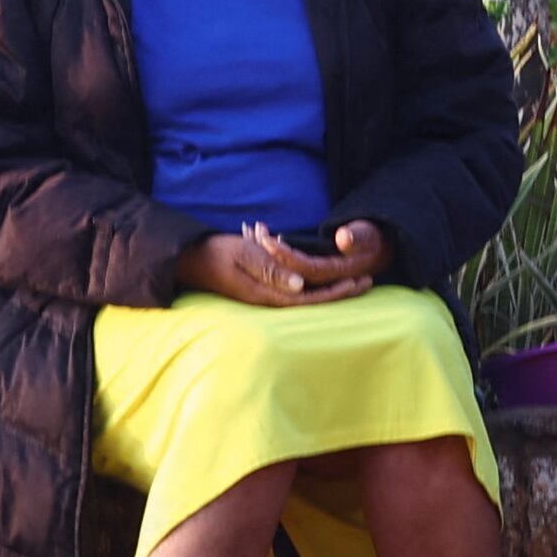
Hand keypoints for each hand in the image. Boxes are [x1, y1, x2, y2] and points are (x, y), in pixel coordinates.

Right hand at [177, 223, 373, 306]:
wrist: (189, 259)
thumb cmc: (215, 253)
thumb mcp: (244, 255)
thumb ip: (272, 270)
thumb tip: (301, 286)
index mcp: (265, 294)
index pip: (309, 300)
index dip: (336, 293)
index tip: (358, 282)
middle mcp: (267, 301)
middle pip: (311, 303)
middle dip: (340, 294)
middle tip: (368, 283)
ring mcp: (263, 298)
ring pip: (304, 300)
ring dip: (329, 291)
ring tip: (353, 282)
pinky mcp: (260, 292)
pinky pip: (293, 294)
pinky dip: (313, 289)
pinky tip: (324, 282)